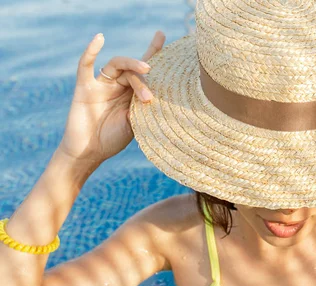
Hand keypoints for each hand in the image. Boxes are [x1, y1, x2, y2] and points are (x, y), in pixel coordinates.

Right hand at [57, 31, 165, 164]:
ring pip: (118, 65)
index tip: (163, 35)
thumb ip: (142, 109)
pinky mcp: (85, 87)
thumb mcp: (135, 125)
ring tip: (146, 70)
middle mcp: (118, 85)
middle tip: (149, 98)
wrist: (90, 152)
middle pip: (134, 70)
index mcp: (131, 93)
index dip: (154, 51)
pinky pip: (85, 65)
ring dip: (133, 68)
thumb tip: (154, 98)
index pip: (144, 69)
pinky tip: (100, 38)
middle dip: (145, 81)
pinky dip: (91, 50)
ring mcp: (101, 85)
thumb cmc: (112, 140)